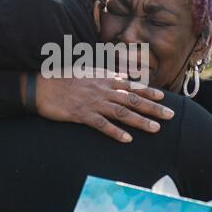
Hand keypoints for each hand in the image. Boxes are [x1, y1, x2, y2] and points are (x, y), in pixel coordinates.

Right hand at [34, 68, 173, 142]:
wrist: (41, 86)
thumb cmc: (64, 78)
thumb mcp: (88, 71)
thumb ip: (107, 75)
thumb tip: (125, 76)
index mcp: (104, 78)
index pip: (131, 85)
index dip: (149, 91)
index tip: (164, 97)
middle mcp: (102, 90)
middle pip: (132, 100)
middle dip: (153, 107)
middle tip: (170, 115)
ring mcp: (92, 102)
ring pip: (121, 112)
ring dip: (140, 121)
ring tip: (156, 129)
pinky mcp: (81, 115)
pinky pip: (101, 125)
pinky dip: (115, 132)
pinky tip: (127, 139)